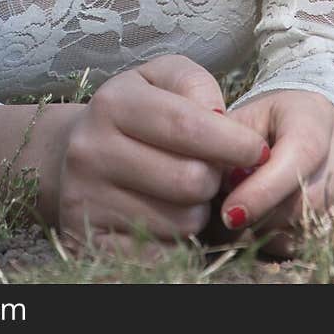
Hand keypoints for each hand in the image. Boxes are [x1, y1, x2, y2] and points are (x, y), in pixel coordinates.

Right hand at [56, 54, 270, 258]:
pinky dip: (176, 241)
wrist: (75, 150)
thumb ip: (196, 85)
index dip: (234, 142)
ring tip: (184, 191)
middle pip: (190, 181)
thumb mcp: (162, 78)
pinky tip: (167, 216)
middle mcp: (91, 151)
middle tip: (211, 171)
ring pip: (182, 223)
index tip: (258, 151)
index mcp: (113, 103)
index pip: (188, 127)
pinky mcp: (89, 242)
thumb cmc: (136, 110)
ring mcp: (85, 200)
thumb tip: (222, 120)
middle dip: (215, 179)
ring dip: (198, 211)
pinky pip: (161, 255)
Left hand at [214, 89, 333, 257]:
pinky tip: (275, 230)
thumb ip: (227, 148)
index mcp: (312, 113)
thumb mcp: (241, 123)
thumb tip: (213, 181)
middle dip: (267, 217)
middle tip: (234, 219)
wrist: (298, 120)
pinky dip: (298, 240)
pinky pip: (332, 235)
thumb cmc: (263, 124)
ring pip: (324, 222)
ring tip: (253, 222)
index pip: (298, 154)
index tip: (230, 214)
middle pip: (312, 198)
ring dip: (282, 232)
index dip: (264, 191)